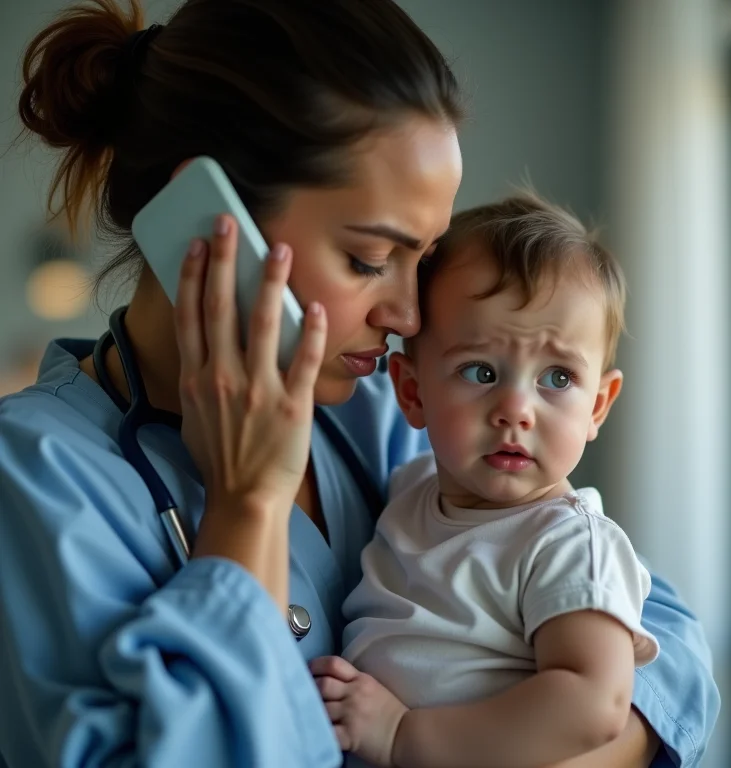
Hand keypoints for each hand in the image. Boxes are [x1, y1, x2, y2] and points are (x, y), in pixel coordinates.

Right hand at [175, 214, 326, 515]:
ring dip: (270, 284)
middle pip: (220, 307)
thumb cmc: (219, 457)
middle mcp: (222, 377)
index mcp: (196, 377)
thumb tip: (206, 346)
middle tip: (229, 225)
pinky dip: (312, 333)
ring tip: (279, 251)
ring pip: (264, 324)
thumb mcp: (192, 415)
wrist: (243, 497)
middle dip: (224, 261)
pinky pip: (304, 361)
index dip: (192, 276)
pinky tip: (317, 307)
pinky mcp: (292, 405)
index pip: (190, 315)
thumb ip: (199, 377)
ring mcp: (257, 390)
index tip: (197, 245)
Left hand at [311, 656, 407, 767]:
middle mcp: (354, 693)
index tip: (309, 670)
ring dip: (312, 712)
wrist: (406, 735)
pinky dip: (318, 732)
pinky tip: (314, 732)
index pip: (334, 664)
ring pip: (321, 707)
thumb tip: (331, 680)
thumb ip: (354, 681)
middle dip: (310, 689)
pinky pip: (327, 732)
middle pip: (323, 684)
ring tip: (307, 714)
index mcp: (361, 679)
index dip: (317, 665)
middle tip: (304, 695)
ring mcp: (351, 714)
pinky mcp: (350, 735)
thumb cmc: (391, 712)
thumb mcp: (374, 687)